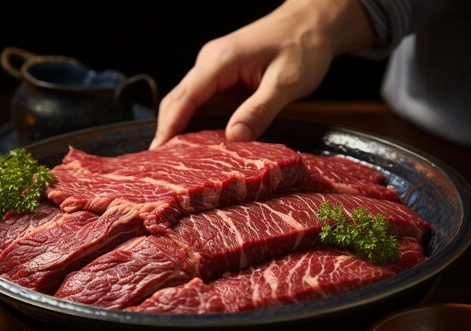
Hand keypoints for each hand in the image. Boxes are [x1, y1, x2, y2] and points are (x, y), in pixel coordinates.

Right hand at [150, 0, 375, 148]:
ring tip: (174, 162)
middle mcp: (210, 64)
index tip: (157, 152)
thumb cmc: (303, 47)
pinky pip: (202, 103)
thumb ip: (259, 110)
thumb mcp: (287, 82)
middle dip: (167, 132)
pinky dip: (195, 124)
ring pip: (187, 103)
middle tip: (161, 166)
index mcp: (221, 61)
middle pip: (177, 100)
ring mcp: (214, 70)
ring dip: (179, 130)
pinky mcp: (222, 78)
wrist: (312, 23)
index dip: (169, 127)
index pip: (185, 97)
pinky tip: (197, 146)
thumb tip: (233, 138)